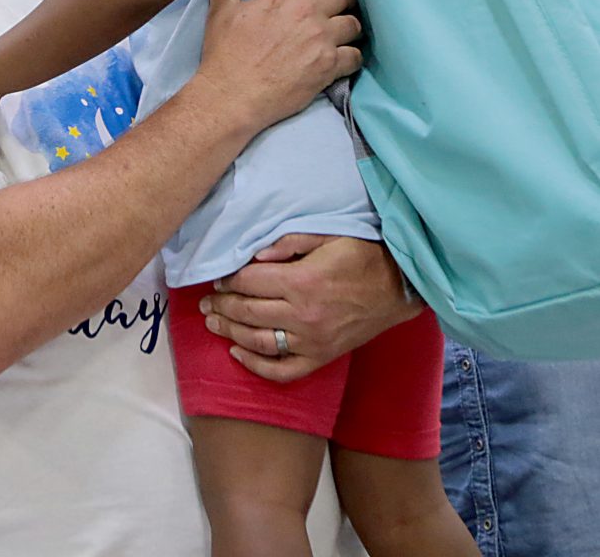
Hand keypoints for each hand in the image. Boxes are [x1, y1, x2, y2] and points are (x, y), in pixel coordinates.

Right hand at [199, 0, 361, 134]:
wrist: (232, 96)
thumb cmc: (225, 55)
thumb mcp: (222, 11)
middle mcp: (308, 14)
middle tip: (342, 5)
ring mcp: (321, 41)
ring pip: (354, 24)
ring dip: (351, 27)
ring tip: (344, 33)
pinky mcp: (328, 67)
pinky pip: (355, 56)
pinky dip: (352, 56)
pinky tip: (344, 59)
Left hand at [199, 234, 421, 381]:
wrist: (401, 286)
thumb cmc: (363, 254)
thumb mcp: (328, 235)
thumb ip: (289, 242)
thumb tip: (255, 255)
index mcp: (302, 281)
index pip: (250, 282)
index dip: (229, 280)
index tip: (218, 279)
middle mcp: (303, 315)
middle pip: (247, 312)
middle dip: (221, 306)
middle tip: (205, 303)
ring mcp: (312, 341)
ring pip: (258, 342)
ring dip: (229, 332)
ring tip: (212, 323)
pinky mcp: (322, 357)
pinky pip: (283, 370)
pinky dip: (257, 366)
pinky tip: (238, 354)